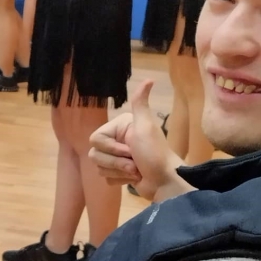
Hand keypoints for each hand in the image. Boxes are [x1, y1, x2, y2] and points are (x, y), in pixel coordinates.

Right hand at [89, 79, 183, 201]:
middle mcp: (116, 140)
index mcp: (119, 128)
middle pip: (95, 154)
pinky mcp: (119, 173)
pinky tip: (134, 178)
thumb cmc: (154, 153)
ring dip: (120, 171)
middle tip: (134, 162)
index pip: (95, 139)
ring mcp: (117, 158)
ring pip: (100, 167)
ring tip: (136, 171)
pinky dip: (121, 180)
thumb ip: (140, 103)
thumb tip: (149, 79)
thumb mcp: (146, 126)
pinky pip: (107, 178)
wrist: (164, 181)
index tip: (129, 149)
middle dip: (116, 162)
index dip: (110, 148)